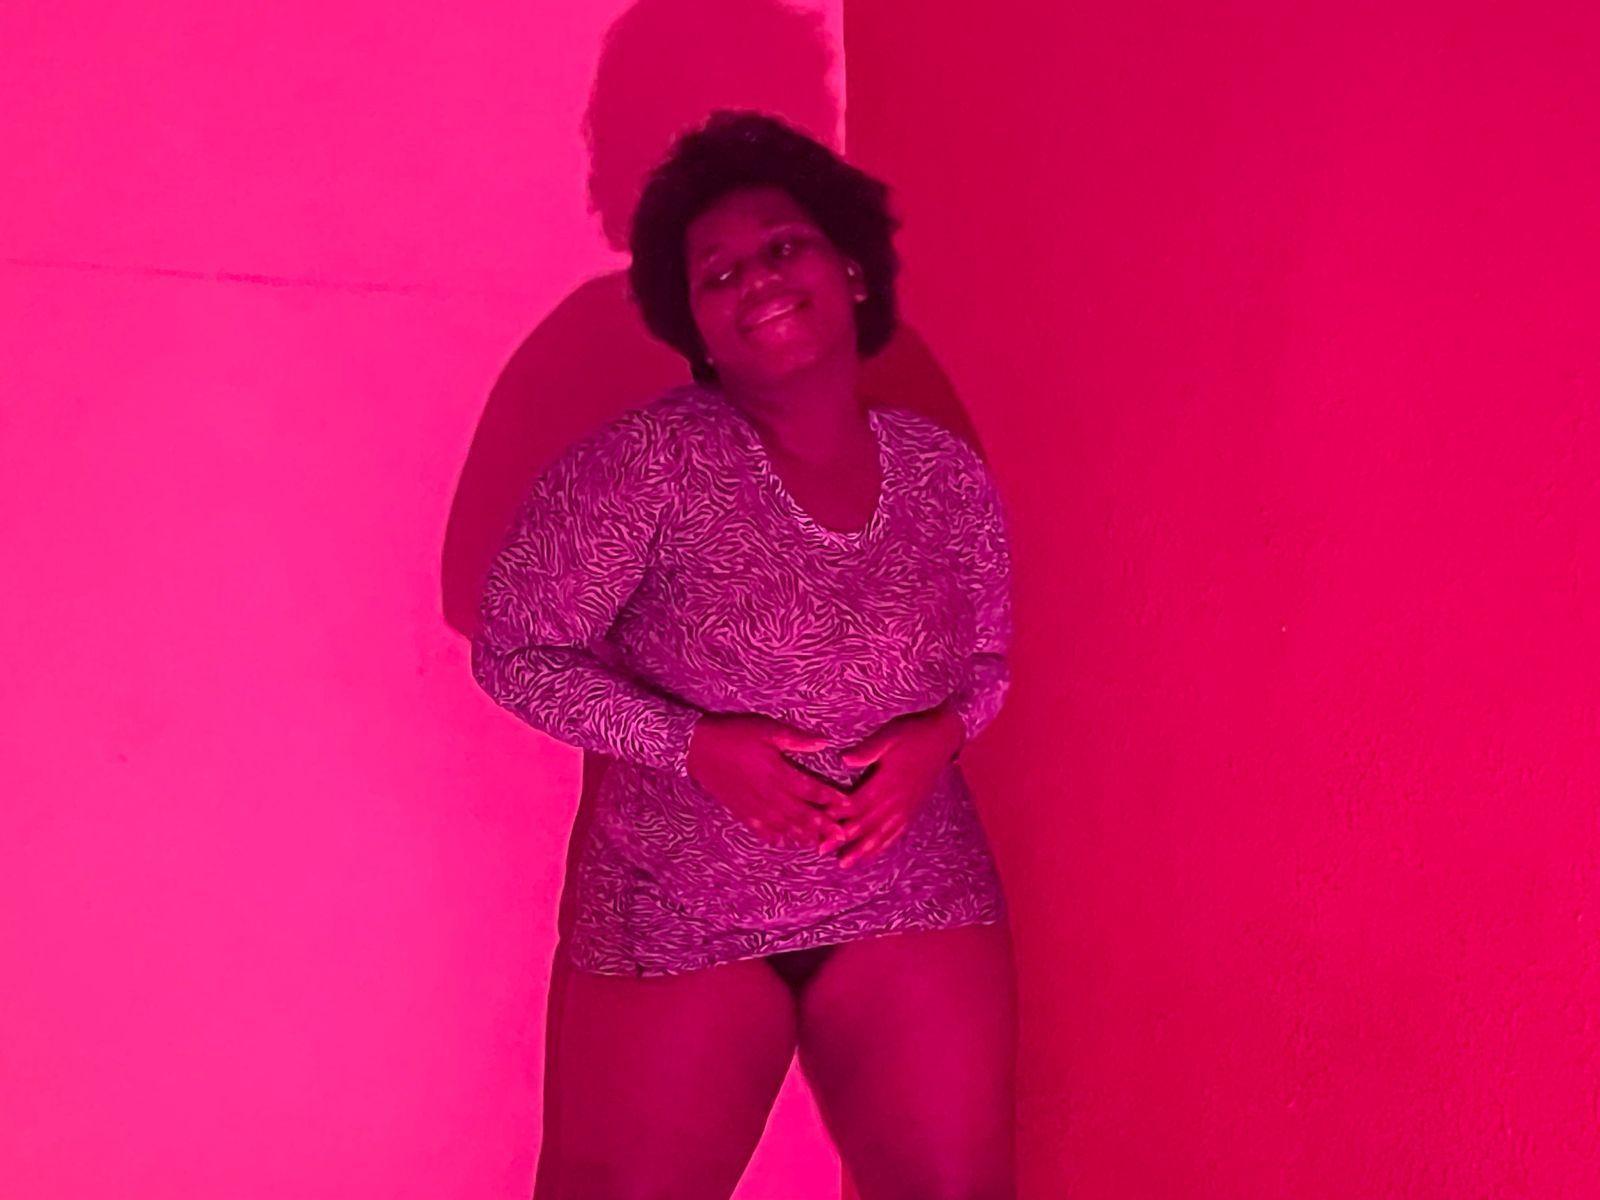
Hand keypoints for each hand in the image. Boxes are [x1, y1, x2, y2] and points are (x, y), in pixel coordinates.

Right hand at [685, 713, 849, 847]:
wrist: (697, 748)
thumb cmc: (735, 734)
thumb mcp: (767, 729)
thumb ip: (796, 739)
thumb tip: (824, 742)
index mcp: (778, 773)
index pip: (812, 790)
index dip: (831, 799)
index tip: (848, 806)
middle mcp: (769, 795)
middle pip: (802, 815)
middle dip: (824, 826)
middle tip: (842, 837)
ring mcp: (755, 806)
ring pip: (784, 826)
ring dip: (804, 836)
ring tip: (820, 844)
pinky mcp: (741, 811)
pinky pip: (762, 830)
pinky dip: (775, 837)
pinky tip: (785, 842)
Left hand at [825, 707, 964, 868]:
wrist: (943, 737)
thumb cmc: (912, 733)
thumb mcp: (889, 735)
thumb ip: (868, 750)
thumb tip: (844, 760)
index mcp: (887, 782)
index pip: (857, 803)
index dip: (837, 814)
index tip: (818, 824)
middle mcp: (896, 800)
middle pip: (866, 824)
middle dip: (843, 838)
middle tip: (821, 850)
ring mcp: (906, 808)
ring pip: (881, 834)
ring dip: (861, 849)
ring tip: (843, 863)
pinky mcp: (912, 809)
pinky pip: (896, 833)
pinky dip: (882, 846)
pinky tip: (872, 853)